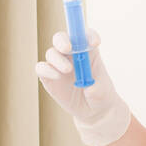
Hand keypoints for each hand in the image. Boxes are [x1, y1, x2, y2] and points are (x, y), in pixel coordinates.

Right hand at [35, 27, 131, 145]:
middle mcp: (71, 54)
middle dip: (63, 40)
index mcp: (88, 50)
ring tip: (68, 70)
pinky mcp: (48, 76)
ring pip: (51, 52)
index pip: (85, 35)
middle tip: (68, 48)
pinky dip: (46, 69)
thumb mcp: (103, 92)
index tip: (94, 43)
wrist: (92, 110)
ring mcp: (58, 64)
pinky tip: (56, 77)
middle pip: (62, 38)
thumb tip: (87, 85)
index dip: (89, 35)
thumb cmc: (101, 95)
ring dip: (58, 59)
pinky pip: (41, 68)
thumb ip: (96, 87)